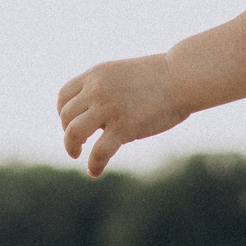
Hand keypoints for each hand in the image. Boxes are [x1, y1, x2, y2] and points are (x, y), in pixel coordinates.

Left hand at [56, 54, 188, 176]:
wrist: (183, 77)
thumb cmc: (160, 77)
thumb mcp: (123, 74)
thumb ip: (106, 88)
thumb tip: (96, 112)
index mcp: (96, 75)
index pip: (64, 96)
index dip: (63, 112)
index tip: (70, 123)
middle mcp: (97, 90)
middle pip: (66, 116)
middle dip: (68, 132)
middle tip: (78, 143)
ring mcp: (109, 108)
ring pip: (73, 133)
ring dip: (71, 147)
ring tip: (76, 155)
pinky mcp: (124, 127)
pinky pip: (99, 152)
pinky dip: (94, 164)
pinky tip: (94, 171)